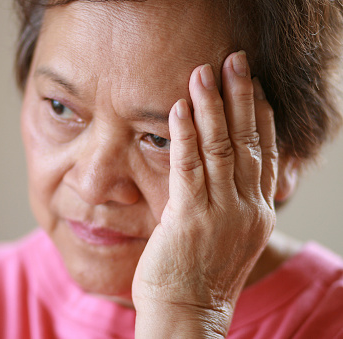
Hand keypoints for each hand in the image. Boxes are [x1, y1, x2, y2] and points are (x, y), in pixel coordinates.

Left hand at [132, 51, 277, 337]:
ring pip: (221, 148)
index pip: (264, 152)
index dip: (258, 114)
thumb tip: (221, 175)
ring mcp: (220, 212)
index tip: (253, 85)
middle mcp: (246, 208)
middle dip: (240, 96)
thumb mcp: (227, 237)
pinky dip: (184, 135)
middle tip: (235, 61)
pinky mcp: (190, 218)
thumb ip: (230, 203)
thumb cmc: (201, 276)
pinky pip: (188, 168)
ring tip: (204, 72)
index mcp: (256, 212)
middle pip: (247, 141)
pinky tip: (181, 109)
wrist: (188, 314)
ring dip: (212, 107)